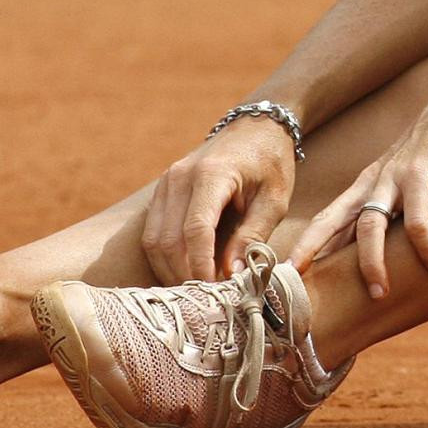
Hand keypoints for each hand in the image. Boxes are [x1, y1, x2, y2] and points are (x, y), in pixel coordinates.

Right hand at [142, 118, 295, 282]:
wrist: (256, 127)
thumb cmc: (271, 163)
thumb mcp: (274, 200)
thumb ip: (253, 236)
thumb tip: (232, 275)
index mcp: (211, 175)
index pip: (196, 230)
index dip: (201, 266)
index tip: (214, 292)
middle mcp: (180, 177)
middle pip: (168, 239)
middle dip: (184, 275)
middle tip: (207, 300)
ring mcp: (166, 183)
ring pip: (154, 240)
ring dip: (171, 271)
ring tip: (196, 291)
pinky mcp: (162, 191)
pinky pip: (153, 232)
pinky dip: (165, 258)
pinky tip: (185, 274)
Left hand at [289, 96, 427, 296]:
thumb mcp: (407, 183)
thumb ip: (396, 211)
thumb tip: (389, 251)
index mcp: (365, 187)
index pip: (327, 221)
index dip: (306, 247)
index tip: (286, 276)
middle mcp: (373, 182)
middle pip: (333, 221)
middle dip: (313, 252)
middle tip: (299, 286)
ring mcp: (395, 177)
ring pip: (370, 224)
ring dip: (373, 261)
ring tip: (380, 293)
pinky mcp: (423, 172)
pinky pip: (417, 217)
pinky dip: (425, 245)